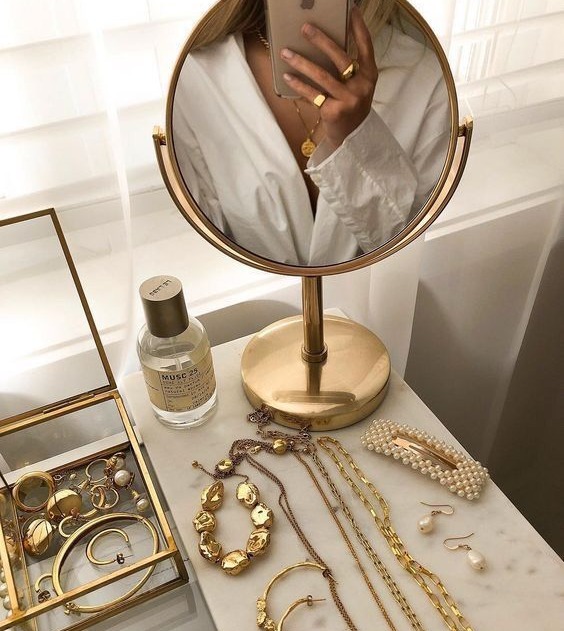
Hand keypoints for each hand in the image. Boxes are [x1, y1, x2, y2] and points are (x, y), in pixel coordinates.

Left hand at [281, 6, 377, 150]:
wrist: (352, 136)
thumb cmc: (351, 104)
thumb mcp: (358, 84)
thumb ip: (350, 66)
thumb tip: (326, 42)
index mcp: (370, 74)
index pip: (366, 45)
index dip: (358, 26)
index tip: (350, 9)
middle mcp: (362, 85)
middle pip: (340, 57)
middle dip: (321, 41)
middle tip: (304, 28)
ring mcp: (349, 99)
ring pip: (322, 76)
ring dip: (301, 62)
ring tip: (286, 52)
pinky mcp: (335, 111)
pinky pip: (313, 94)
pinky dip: (299, 85)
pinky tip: (287, 76)